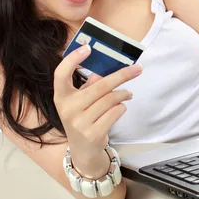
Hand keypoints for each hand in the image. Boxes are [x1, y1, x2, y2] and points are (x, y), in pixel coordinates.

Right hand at [53, 44, 142, 177]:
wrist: (82, 151)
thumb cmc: (84, 118)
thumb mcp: (82, 101)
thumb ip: (91, 84)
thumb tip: (108, 65)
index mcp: (61, 97)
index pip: (60, 73)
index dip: (72, 59)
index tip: (87, 47)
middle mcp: (67, 108)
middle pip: (100, 85)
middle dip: (122, 75)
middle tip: (137, 69)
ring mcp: (79, 122)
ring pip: (111, 99)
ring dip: (124, 94)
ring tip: (128, 94)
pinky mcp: (93, 133)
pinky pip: (115, 112)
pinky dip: (122, 107)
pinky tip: (120, 108)